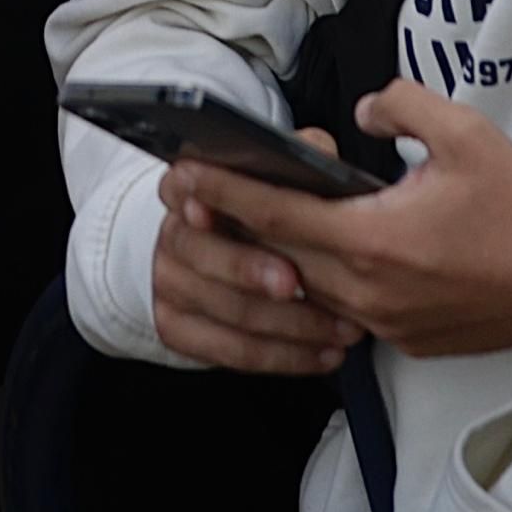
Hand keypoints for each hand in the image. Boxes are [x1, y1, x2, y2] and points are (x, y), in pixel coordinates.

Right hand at [149, 161, 362, 376]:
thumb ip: (295, 157)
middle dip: (250, 270)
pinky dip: (283, 356)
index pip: (184, 185)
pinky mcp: (179, 331)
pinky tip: (322, 353)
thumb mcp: (277, 174)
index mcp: (187, 187)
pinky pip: (232, 352)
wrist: (220, 259)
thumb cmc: (259, 214)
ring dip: (289, 324)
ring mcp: (171, 286)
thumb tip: (318, 155)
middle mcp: (172, 235)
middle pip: (203, 253)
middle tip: (297, 281)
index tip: (210, 208)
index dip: (200, 198)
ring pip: (227, 310)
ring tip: (339, 326)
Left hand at [203, 82, 511, 359]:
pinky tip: (315, 258)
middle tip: (196, 196)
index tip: (185, 176)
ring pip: (308, 289)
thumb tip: (360, 113)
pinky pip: (344, 312)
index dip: (226, 193)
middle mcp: (369, 291)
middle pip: (279, 257)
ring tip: (250, 222)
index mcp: (374, 240)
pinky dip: (323, 285)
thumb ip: (399, 106)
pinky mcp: (406, 341)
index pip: (278, 215)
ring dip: (278, 258)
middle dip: (237, 224)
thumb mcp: (463, 133)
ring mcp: (386, 323)